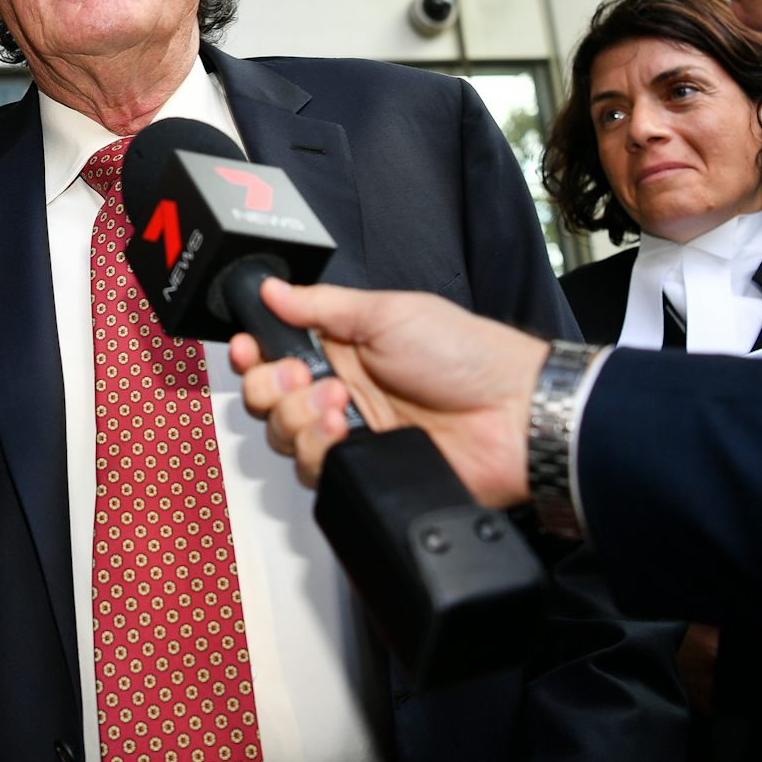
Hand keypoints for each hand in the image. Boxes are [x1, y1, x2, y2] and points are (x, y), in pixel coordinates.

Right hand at [228, 278, 543, 506]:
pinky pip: (314, 470)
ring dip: (301, 416)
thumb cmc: (466, 355)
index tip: (249, 348)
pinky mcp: (362, 471)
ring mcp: (350, 435)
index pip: (274, 353)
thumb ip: (322, 305)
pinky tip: (346, 432)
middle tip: (304, 374)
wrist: (512, 415)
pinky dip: (321, 449)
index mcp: (341, 348)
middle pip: (267, 400)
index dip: (253, 354)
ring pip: (284, 437)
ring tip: (340, 402)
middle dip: (273, 386)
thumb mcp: (389, 313)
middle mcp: (339, 391)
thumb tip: (272, 289)